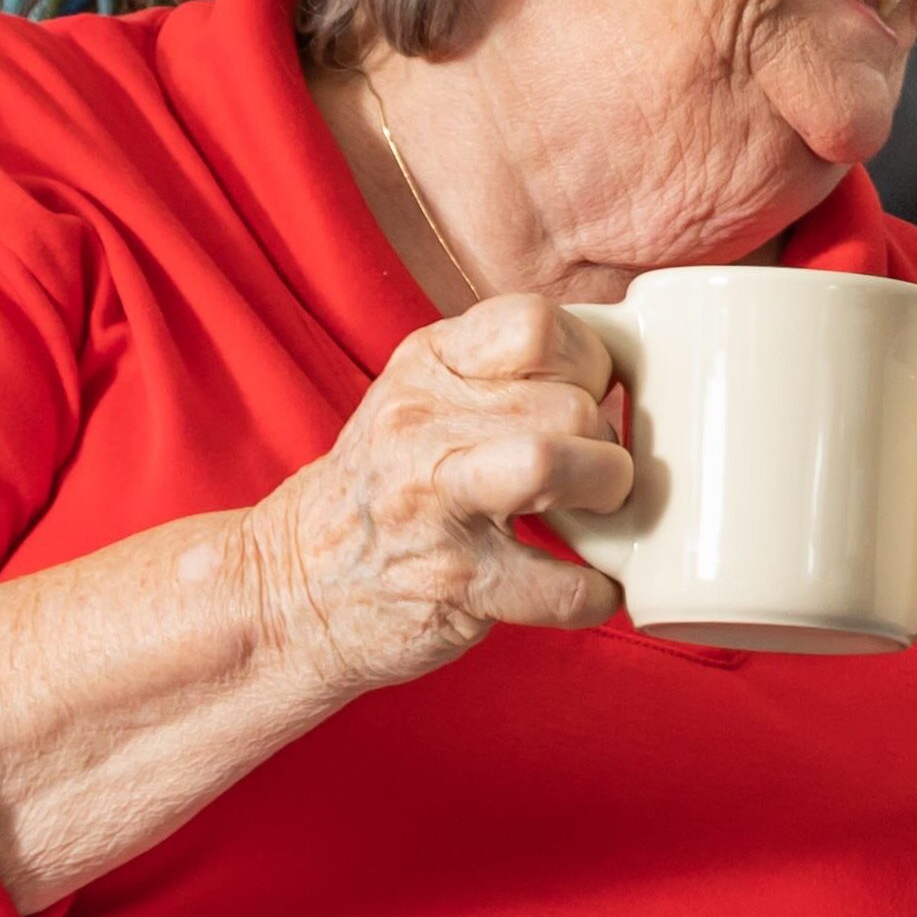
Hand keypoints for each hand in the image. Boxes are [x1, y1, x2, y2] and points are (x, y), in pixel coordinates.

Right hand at [255, 292, 633, 697]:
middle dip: (606, 444)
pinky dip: (596, 593)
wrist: (296, 585)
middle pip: (567, 403)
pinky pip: (561, 584)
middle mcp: (421, 423)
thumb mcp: (425, 400)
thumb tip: (620, 368)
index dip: (588, 363)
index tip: (588, 399)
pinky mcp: (455, 583)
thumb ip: (503, 373)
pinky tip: (593, 588)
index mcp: (427, 364)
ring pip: (553, 462)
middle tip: (593, 476)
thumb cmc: (389, 490)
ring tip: (598, 514)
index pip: (535, 323)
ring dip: (606, 495)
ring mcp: (432, 504)